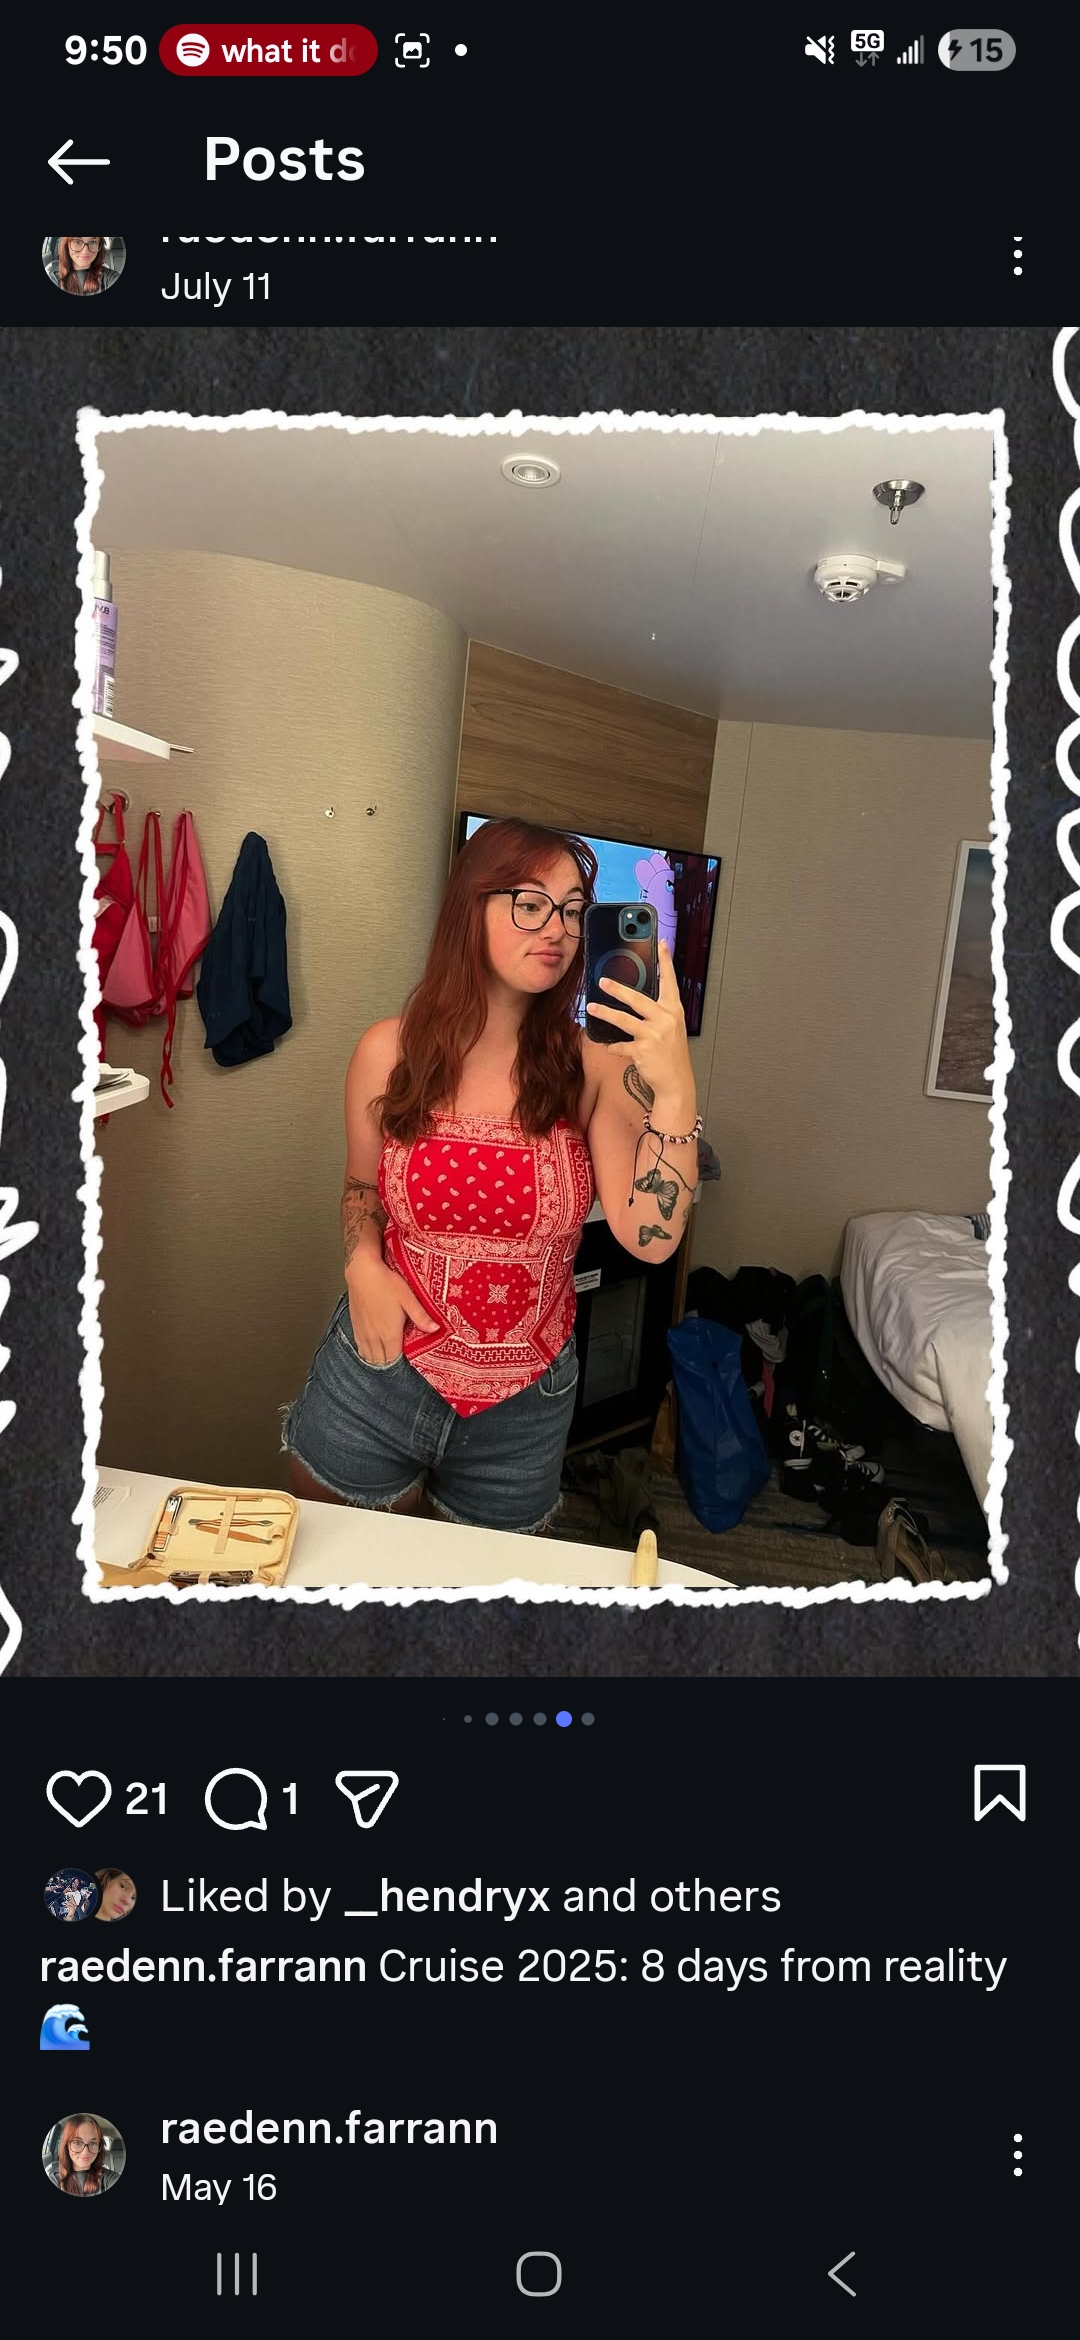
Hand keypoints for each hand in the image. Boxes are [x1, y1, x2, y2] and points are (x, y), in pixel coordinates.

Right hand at [345, 1256, 438, 1364]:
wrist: (362, 1272)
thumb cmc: (385, 1282)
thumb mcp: (408, 1298)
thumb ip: (421, 1316)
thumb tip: (436, 1329)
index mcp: (389, 1333)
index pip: (394, 1359)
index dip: (400, 1362)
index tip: (407, 1359)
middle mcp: (374, 1336)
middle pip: (381, 1361)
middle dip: (389, 1363)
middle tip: (398, 1359)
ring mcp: (363, 1332)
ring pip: (368, 1356)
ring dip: (377, 1360)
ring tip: (385, 1358)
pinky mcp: (355, 1326)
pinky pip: (359, 1347)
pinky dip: (366, 1353)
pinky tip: (371, 1349)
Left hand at [586, 939, 691, 1094]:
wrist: (676, 1081)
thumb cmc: (671, 1054)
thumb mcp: (671, 1028)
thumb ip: (658, 1012)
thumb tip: (634, 999)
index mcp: (673, 1010)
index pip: (670, 981)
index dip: (666, 961)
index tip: (662, 944)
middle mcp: (665, 1019)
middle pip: (637, 998)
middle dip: (618, 989)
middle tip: (603, 981)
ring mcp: (654, 1034)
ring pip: (623, 1019)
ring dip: (604, 1013)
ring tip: (591, 1007)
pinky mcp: (642, 1050)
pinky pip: (620, 1044)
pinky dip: (612, 1046)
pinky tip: (608, 1045)